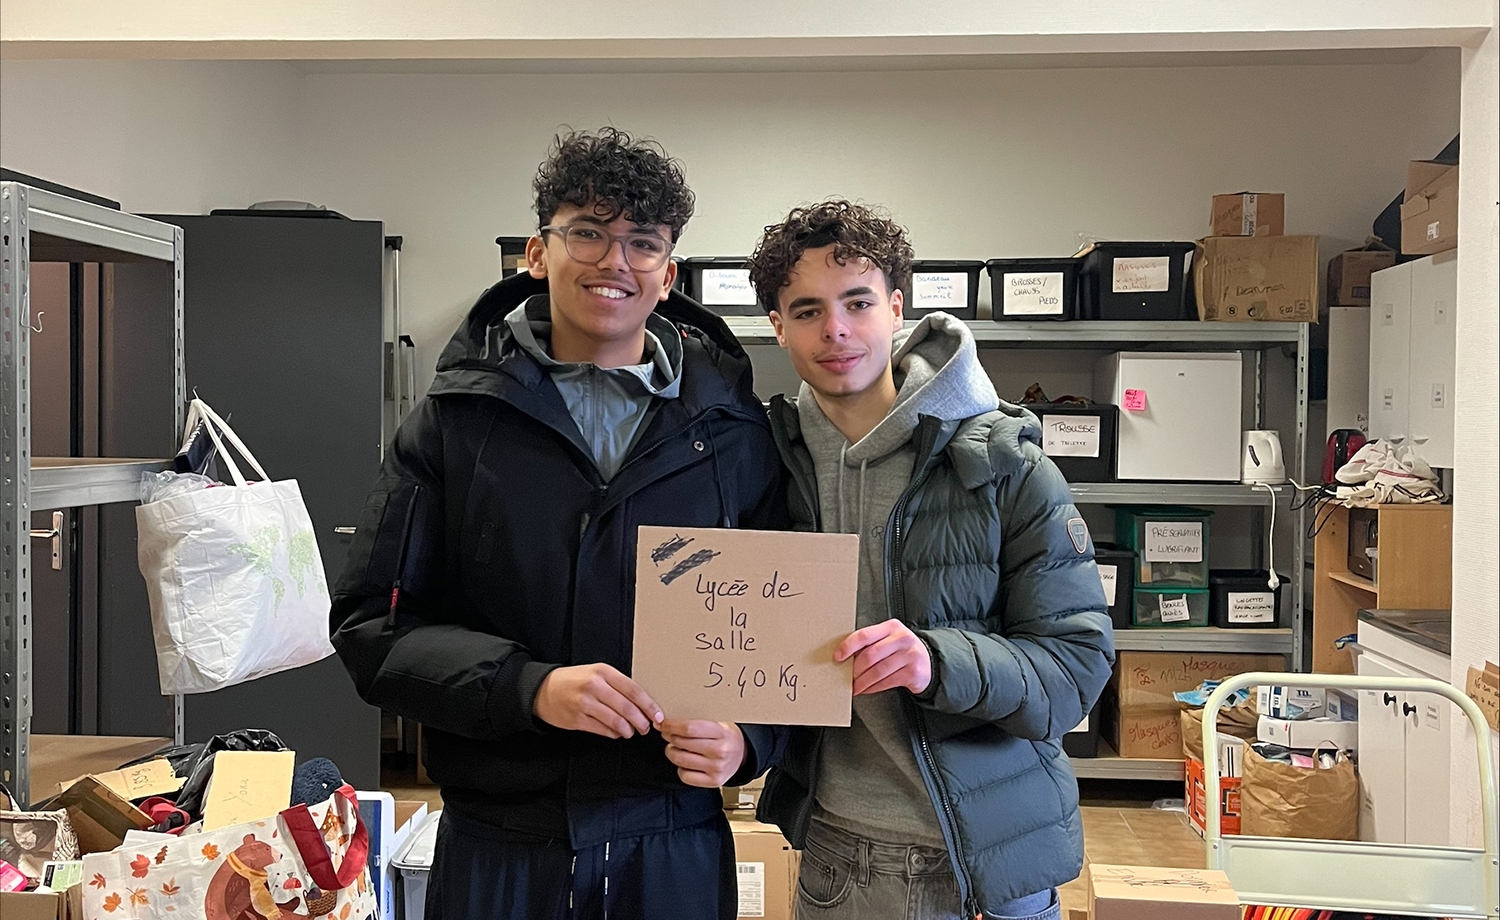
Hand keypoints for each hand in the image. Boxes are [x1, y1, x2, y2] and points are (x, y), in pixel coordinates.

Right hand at [533, 663, 662, 738]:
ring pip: (617, 721)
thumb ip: (617, 684)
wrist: (543, 690)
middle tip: (646, 727)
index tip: (658, 715)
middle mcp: (594, 686)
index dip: (649, 705)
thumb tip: (642, 704)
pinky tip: (617, 732)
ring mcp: (585, 703)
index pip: (633, 690)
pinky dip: (614, 733)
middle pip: (627, 708)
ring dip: (629, 730)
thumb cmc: (574, 681)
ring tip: (631, 731)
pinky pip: (603, 730)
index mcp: (603, 671)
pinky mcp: (577, 719)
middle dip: (642, 721)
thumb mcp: (596, 673)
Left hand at [658, 719, 746, 787]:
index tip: (663, 723)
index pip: (689, 729)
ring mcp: (716, 768)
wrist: (743, 754)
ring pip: (680, 760)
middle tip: (667, 733)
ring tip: (674, 746)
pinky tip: (685, 761)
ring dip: (671, 751)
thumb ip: (699, 720)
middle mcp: (720, 752)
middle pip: (682, 743)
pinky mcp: (713, 782)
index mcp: (722, 733)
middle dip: (669, 736)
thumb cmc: (727, 736)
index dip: (671, 725)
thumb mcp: (719, 723)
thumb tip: (672, 718)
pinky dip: (680, 768)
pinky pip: (685, 776)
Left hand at [835, 618, 932, 695]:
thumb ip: (871, 643)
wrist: (928, 662)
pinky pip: (886, 682)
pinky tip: (866, 689)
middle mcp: (902, 638)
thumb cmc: (901, 650)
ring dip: (862, 682)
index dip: (848, 646)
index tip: (837, 656)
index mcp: (891, 627)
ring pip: (878, 671)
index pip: (865, 635)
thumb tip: (845, 657)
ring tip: (854, 687)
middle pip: (870, 655)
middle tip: (846, 677)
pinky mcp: (913, 672)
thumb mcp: (889, 639)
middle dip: (855, 669)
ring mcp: (909, 655)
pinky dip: (872, 688)